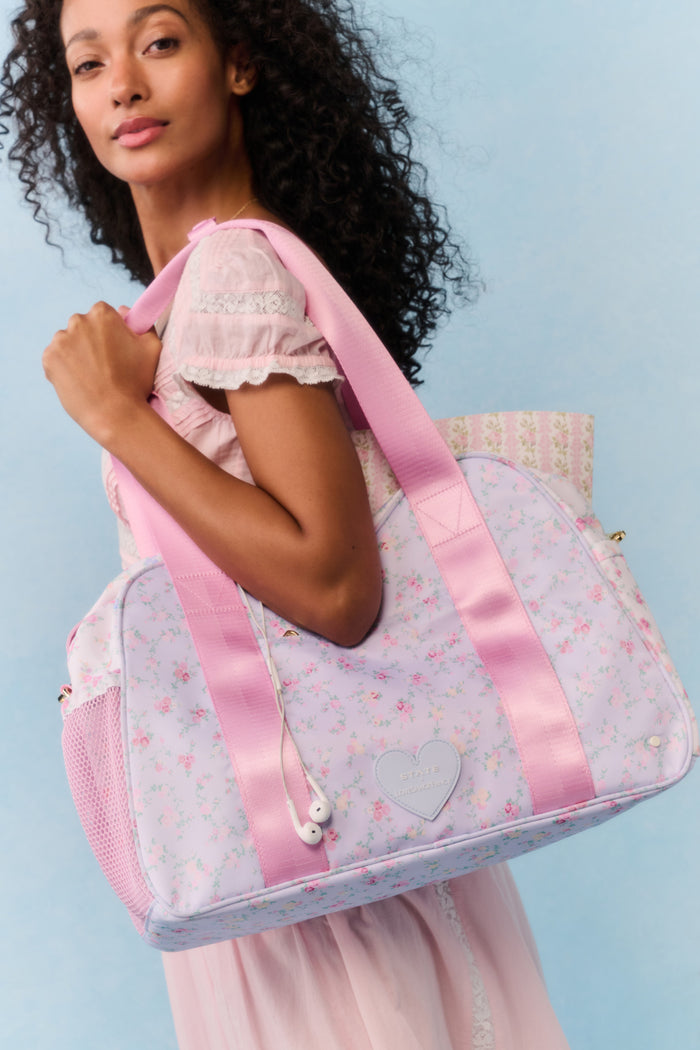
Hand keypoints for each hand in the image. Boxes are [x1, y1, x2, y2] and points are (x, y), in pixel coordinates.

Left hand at [43, 302, 161, 448]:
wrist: (114, 414)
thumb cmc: (136, 382)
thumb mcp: (152, 347)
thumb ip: (143, 324)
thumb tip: (124, 311)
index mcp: (102, 314)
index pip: (102, 313)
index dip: (110, 331)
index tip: (115, 349)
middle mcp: (78, 321)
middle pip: (82, 325)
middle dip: (91, 340)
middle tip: (104, 365)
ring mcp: (60, 340)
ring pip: (68, 342)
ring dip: (76, 353)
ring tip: (92, 376)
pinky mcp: (49, 358)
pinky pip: (56, 358)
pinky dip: (64, 368)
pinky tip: (80, 381)